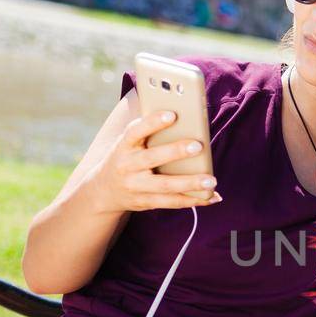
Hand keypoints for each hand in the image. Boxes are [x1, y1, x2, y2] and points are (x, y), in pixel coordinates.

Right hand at [87, 110, 221, 212]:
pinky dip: (193, 200)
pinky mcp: (145, 202)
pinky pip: (171, 202)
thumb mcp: (129, 144)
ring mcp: (136, 186)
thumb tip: (182, 118)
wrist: (104, 190)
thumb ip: (148, 132)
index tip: (172, 114)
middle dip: (176, 151)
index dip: (153, 122)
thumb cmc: (126, 158)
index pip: (136, 131)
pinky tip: (211, 196)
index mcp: (124, 146)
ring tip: (211, 180)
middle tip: (198, 145)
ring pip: (165, 185)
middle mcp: (128, 166)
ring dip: (190, 183)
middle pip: (153, 158)